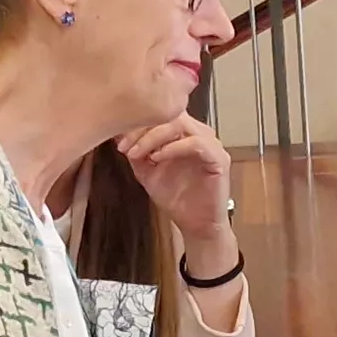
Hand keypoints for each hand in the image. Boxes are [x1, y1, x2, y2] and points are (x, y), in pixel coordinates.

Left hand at [119, 114, 238, 255]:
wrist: (195, 224)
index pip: (160, 112)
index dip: (136, 122)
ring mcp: (210, 144)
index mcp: (183, 132)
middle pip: (169, 113)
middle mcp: (199, 132)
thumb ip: (136, 152)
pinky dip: (173, 148)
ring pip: (181, 124)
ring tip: (138, 153)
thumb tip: (118, 134)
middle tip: (125, 145)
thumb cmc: (176, 198)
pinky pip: (196, 143)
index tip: (118, 140)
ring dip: (154, 137)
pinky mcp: (218, 158)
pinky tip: (157, 158)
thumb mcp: (146, 171)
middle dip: (142, 129)